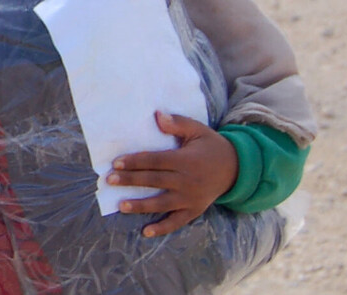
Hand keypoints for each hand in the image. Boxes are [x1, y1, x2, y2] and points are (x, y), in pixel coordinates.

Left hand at [108, 111, 237, 237]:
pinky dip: (162, 228)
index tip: (117, 163)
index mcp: (186, 160)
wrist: (237, 168)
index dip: (136, 162)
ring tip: (121, 206)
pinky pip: (177, 221)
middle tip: (110, 180)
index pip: (156, 161)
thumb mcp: (198, 130)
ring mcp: (191, 198)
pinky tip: (146, 232)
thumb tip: (157, 115)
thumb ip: (177, 123)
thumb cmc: (211, 146)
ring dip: (141, 205)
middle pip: (154, 181)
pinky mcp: (195, 210)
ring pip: (162, 203)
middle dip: (131, 181)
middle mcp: (187, 181)